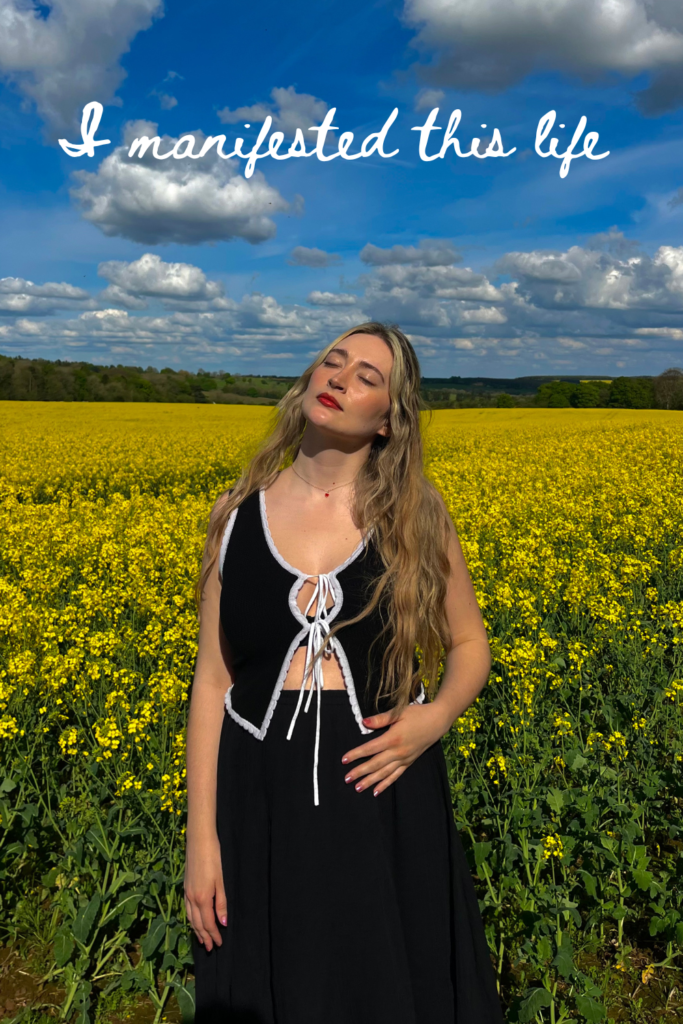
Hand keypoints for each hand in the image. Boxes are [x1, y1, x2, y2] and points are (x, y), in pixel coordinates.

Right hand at [183, 831, 226, 951]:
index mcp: (202, 898)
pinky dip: (191, 919)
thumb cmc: (214, 858)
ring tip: (201, 939)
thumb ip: (222, 903)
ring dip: (196, 930)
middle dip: (204, 937)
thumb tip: (222, 923)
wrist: (199, 840)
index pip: (208, 923)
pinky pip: (187, 908)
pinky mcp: (185, 886)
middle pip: (197, 923)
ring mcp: (187, 892)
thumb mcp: (221, 881)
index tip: (219, 944)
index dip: (213, 935)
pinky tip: (194, 920)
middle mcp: (192, 898)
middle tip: (210, 948)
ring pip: (190, 917)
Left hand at [341, 702, 448, 795]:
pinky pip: (395, 775)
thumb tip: (364, 722)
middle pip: (375, 764)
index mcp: (393, 738)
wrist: (437, 721)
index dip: (356, 754)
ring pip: (384, 773)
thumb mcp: (399, 712)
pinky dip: (386, 784)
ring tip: (358, 788)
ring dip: (370, 781)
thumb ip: (381, 719)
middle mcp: (398, 751)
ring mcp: (404, 759)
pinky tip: (376, 791)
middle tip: (347, 779)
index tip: (344, 760)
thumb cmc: (417, 714)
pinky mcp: (409, 762)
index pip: (370, 748)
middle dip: (360, 772)